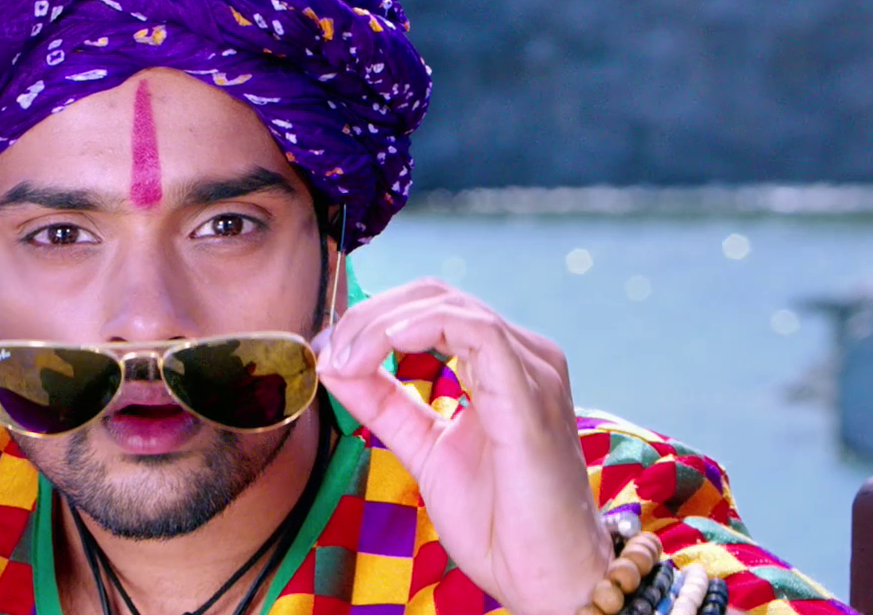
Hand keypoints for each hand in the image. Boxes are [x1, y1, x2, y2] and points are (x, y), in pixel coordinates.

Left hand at [313, 278, 608, 614]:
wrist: (544, 579)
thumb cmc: (499, 523)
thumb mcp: (424, 448)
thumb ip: (385, 404)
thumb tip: (335, 363)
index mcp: (505, 366)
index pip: (433, 308)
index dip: (373, 319)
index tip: (328, 355)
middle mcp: (526, 356)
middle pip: (436, 295)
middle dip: (370, 315)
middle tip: (330, 354)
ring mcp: (534, 370)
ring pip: (450, 304)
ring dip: (383, 323)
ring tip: (346, 360)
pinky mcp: (531, 393)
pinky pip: (477, 331)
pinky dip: (422, 328)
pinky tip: (386, 347)